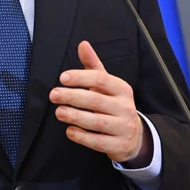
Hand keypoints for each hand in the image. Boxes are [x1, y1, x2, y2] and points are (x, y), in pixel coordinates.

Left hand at [49, 41, 150, 165]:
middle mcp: (125, 107)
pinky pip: (98, 141)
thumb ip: (93, 66)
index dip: (80, 78)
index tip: (62, 78)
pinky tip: (69, 130)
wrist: (135, 136)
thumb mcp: (107, 85)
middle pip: (96, 100)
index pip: (101, 79)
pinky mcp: (119, 145)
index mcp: (122, 89)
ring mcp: (123, 127)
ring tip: (59, 112)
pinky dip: (82, 137)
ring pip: (97, 122)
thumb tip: (83, 44)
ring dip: (75, 116)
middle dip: (72, 97)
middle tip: (54, 95)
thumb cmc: (114, 105)